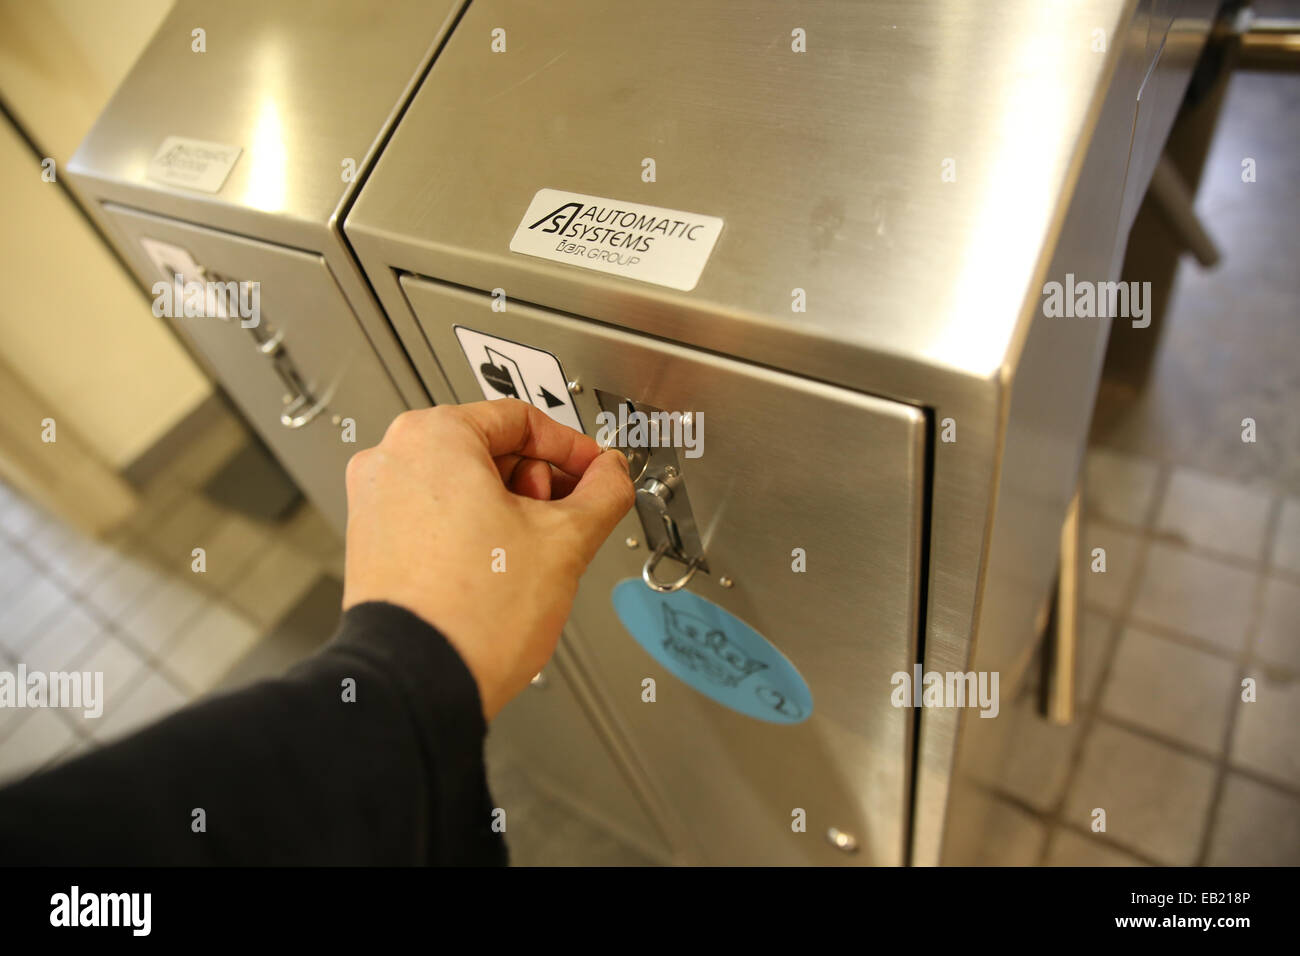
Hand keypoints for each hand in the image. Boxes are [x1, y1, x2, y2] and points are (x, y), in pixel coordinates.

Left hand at [342, 399, 633, 719]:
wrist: (419, 682)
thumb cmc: (472, 613)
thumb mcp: (565, 541)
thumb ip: (603, 493)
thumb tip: (612, 476)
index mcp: (433, 436)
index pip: (521, 419)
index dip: (572, 450)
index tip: (595, 473)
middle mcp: (392, 458)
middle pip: (489, 449)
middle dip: (538, 483)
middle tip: (564, 518)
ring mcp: (375, 501)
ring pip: (462, 485)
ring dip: (508, 509)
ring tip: (530, 553)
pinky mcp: (372, 542)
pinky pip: (435, 516)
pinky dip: (473, 532)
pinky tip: (499, 570)